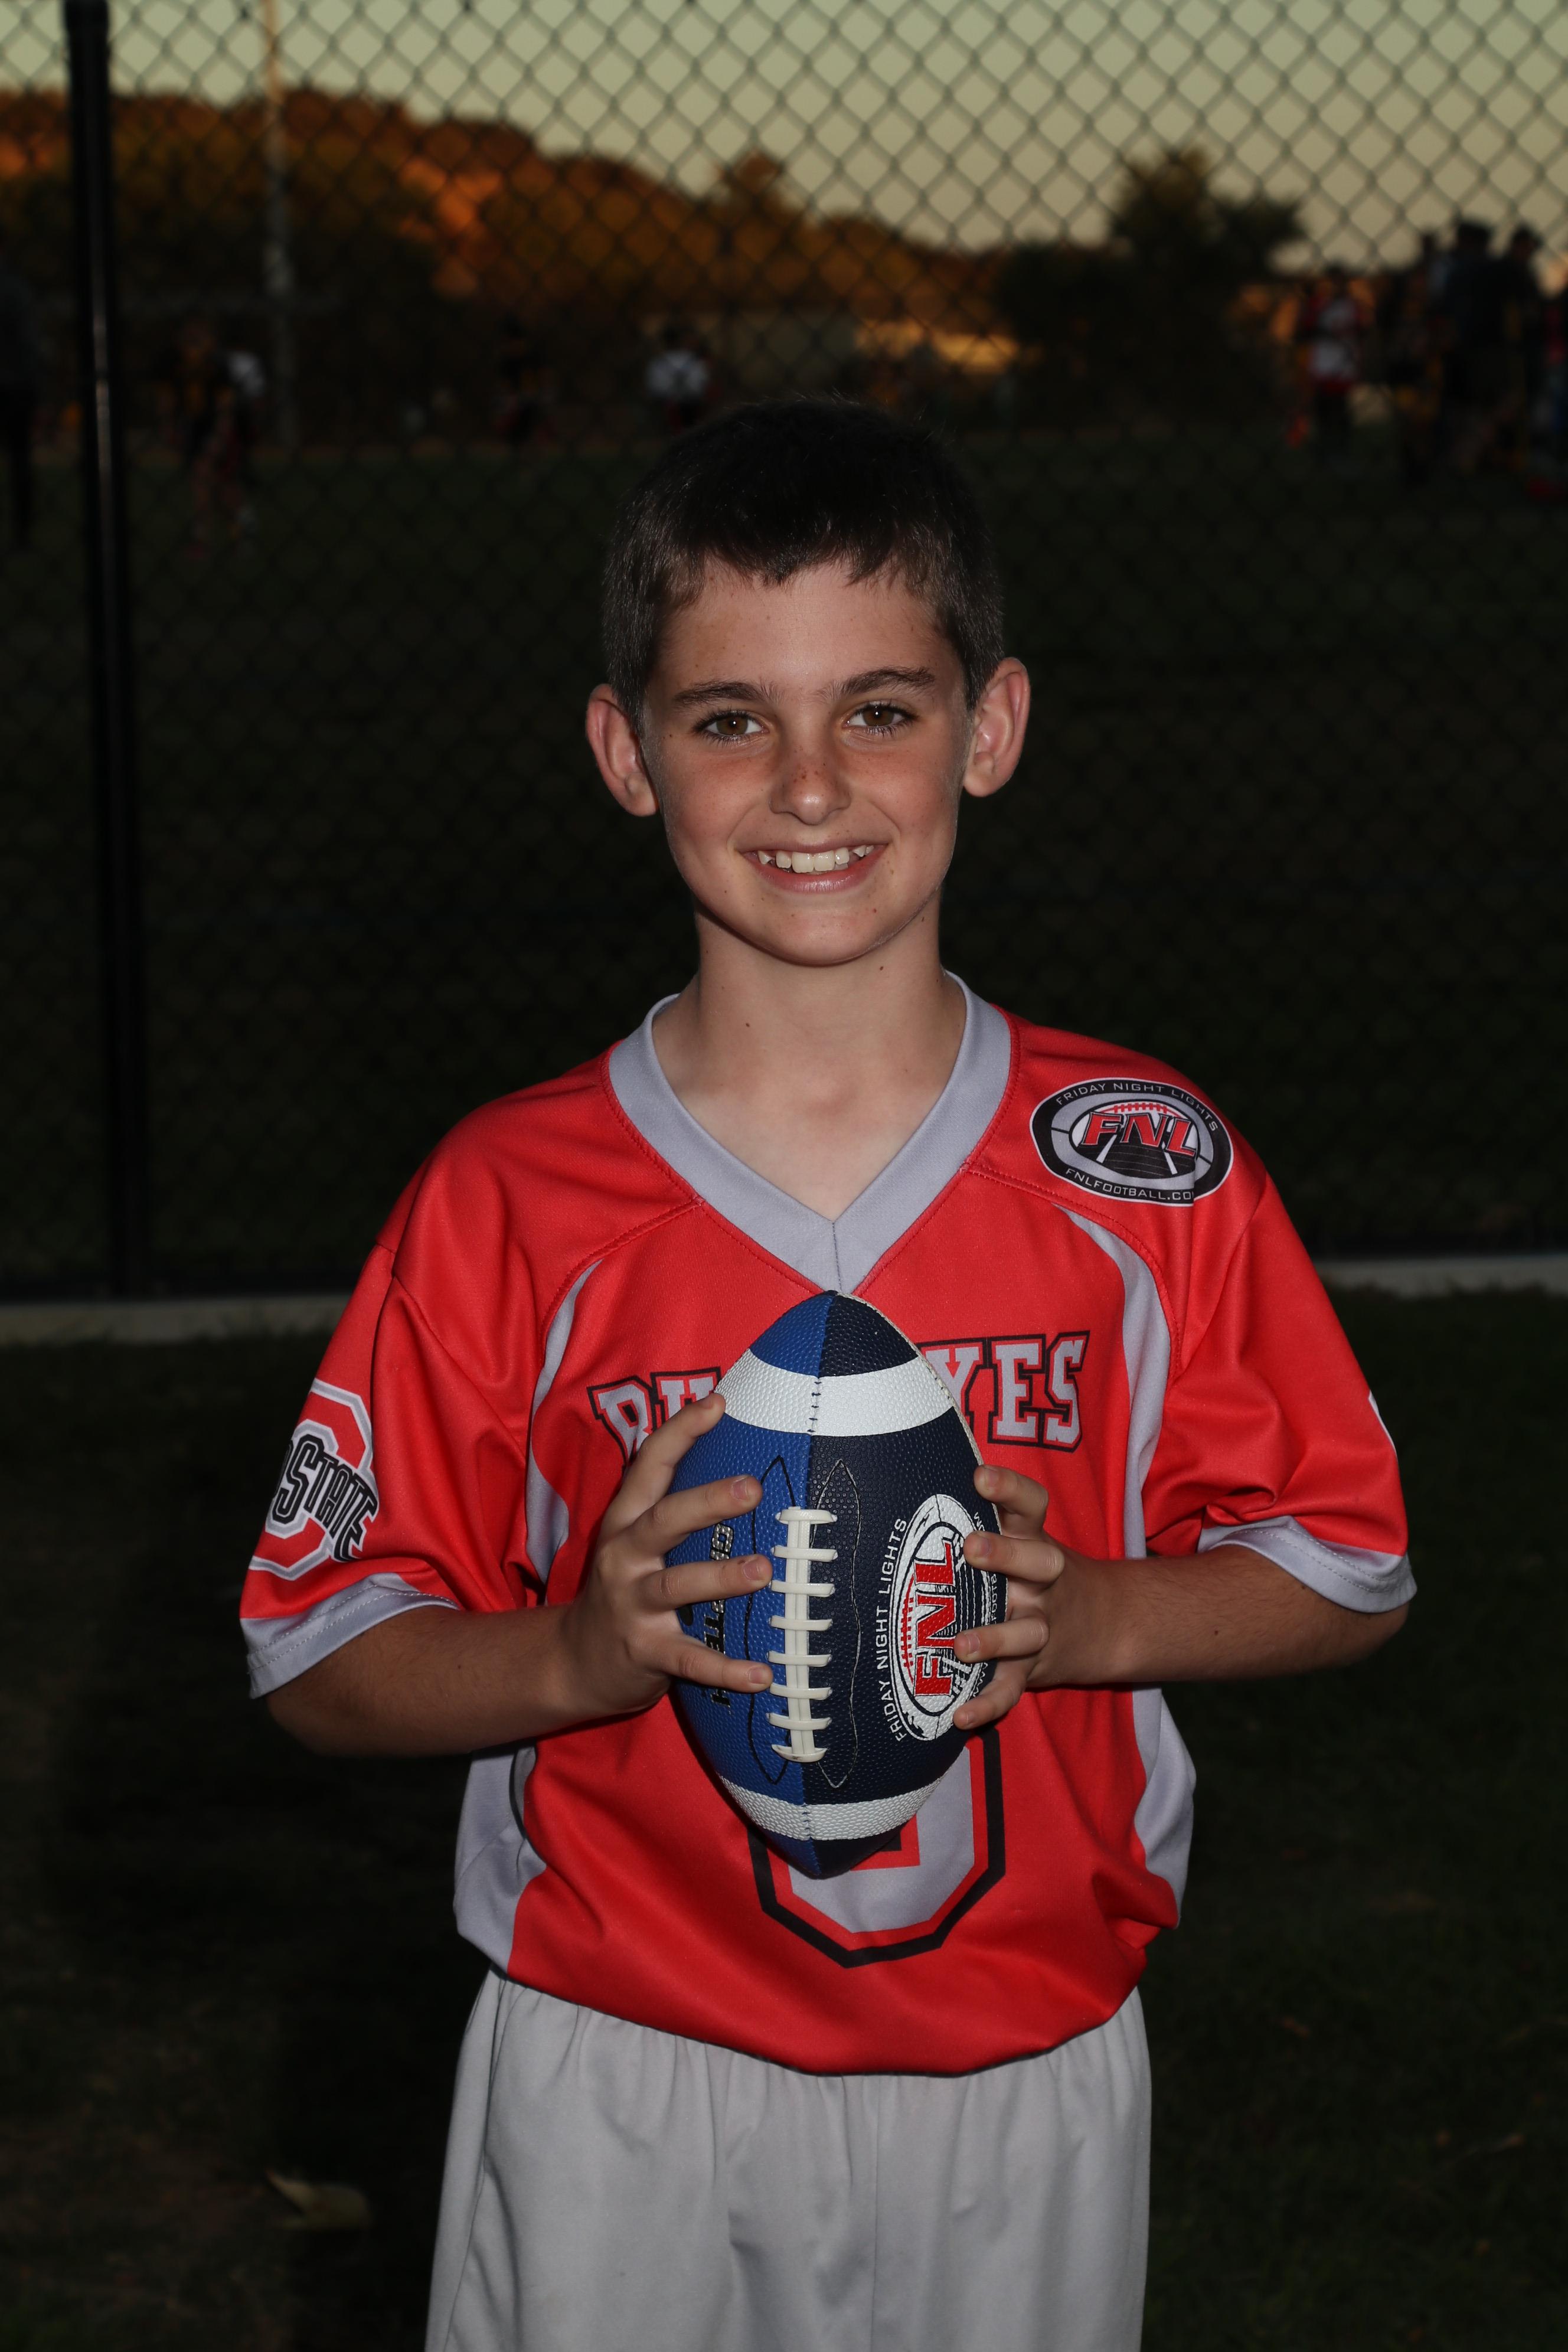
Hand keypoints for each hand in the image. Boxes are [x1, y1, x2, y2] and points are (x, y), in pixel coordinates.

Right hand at [555, 1391, 775, 1722]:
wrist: (574, 1662)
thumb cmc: (625, 1588)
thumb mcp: (634, 1541)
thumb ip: (673, 1507)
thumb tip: (739, 1462)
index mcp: (626, 1522)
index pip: (649, 1467)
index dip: (680, 1432)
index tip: (716, 1402)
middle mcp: (625, 1557)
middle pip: (663, 1521)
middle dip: (707, 1502)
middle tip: (752, 1488)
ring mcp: (632, 1605)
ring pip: (677, 1586)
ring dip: (722, 1578)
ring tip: (765, 1571)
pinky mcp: (644, 1651)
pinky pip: (688, 1660)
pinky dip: (725, 1669)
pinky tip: (763, 1675)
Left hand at [951, 1464, 1118, 1728]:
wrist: (1106, 1623)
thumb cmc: (1036, 1572)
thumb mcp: (1027, 1539)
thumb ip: (988, 1518)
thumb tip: (918, 1476)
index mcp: (1036, 1541)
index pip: (1032, 1507)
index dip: (1010, 1490)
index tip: (980, 1477)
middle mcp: (1043, 1581)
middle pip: (1038, 1563)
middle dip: (1006, 1555)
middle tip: (971, 1547)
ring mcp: (1042, 1624)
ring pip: (1027, 1631)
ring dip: (995, 1637)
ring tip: (959, 1645)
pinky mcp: (1034, 1667)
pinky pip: (1012, 1687)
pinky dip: (989, 1704)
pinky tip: (961, 1716)